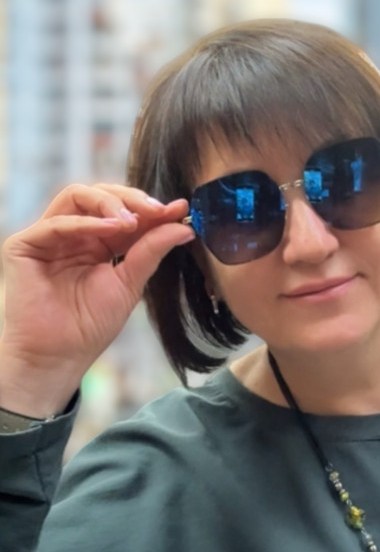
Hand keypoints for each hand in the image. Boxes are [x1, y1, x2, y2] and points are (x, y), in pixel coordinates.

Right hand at [0, 183, 194, 413]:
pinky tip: (111, 228)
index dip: (150, 209)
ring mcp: (48, 237)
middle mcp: (72, 234)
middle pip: (100, 195)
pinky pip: (57, 223)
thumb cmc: (89, 326)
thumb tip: (183, 227)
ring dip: (110, 203)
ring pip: (77, 196)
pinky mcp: (25, 245)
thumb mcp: (129, 283)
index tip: (179, 209)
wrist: (59, 356)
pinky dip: (86, 222)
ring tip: (133, 221)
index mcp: (96, 242)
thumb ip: (151, 251)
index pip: (123, 213)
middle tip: (158, 210)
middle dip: (132, 199)